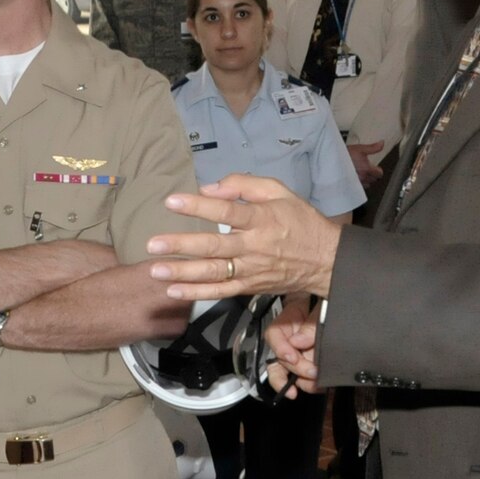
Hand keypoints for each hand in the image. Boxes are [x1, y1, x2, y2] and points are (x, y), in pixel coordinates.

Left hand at [147, 175, 340, 298]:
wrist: (326, 260)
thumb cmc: (300, 221)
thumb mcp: (280, 192)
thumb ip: (245, 185)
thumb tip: (210, 187)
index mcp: (262, 219)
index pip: (227, 211)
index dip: (199, 206)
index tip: (172, 202)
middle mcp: (254, 246)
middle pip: (214, 246)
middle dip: (181, 246)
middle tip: (153, 244)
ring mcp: (251, 270)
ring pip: (213, 273)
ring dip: (182, 273)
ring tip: (155, 270)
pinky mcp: (249, 287)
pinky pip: (220, 292)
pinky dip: (197, 293)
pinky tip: (174, 291)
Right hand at [264, 299, 321, 395]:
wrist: (337, 300)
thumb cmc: (328, 297)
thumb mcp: (322, 306)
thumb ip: (310, 324)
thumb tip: (298, 342)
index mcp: (287, 320)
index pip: (274, 335)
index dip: (280, 349)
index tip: (292, 358)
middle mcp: (289, 338)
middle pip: (278, 359)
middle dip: (294, 370)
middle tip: (310, 373)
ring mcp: (298, 352)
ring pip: (288, 372)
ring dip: (300, 381)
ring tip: (314, 385)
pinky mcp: (309, 362)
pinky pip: (303, 376)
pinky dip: (309, 383)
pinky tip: (318, 386)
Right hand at [346, 141, 385, 188]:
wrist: (333, 161)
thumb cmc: (345, 155)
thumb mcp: (360, 148)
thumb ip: (373, 148)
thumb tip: (382, 144)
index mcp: (367, 169)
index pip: (379, 174)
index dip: (378, 170)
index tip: (376, 168)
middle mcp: (363, 177)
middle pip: (373, 180)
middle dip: (373, 175)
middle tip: (369, 170)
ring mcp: (356, 182)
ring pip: (366, 184)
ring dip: (366, 180)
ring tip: (363, 175)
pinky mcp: (350, 185)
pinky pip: (358, 187)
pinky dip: (359, 184)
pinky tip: (355, 178)